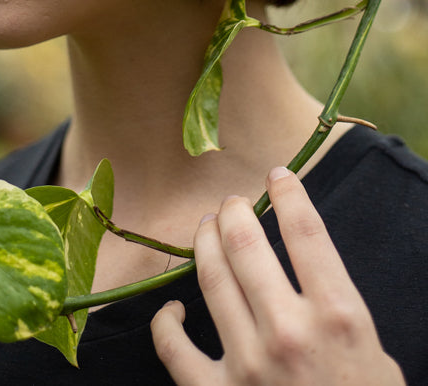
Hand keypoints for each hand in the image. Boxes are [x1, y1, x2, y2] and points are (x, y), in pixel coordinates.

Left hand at [151, 166, 405, 385]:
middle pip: (247, 244)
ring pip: (210, 278)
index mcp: (339, 317)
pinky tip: (172, 308)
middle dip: (235, 212)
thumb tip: (305, 260)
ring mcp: (248, 364)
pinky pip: (174, 347)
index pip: (306, 232)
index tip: (277, 176)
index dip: (288, 193)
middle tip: (232, 203)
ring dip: (204, 243)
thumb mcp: (374, 355)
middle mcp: (290, 332)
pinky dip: (166, 321)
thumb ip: (338, 307)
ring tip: (206, 228)